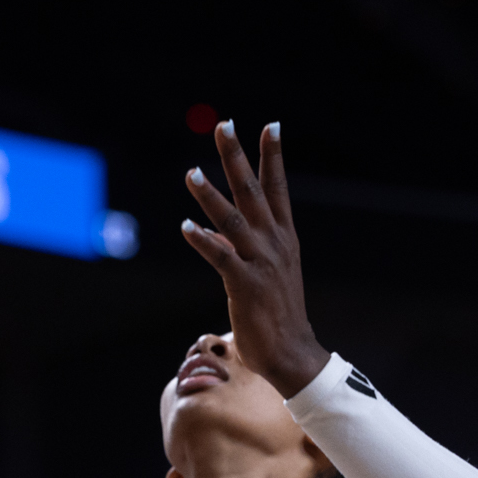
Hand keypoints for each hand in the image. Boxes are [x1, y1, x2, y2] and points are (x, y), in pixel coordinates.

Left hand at [180, 121, 331, 397]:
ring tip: (192, 172)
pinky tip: (186, 227)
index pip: (278, 189)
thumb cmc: (276, 313)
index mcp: (283, 238)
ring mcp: (261, 263)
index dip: (273, 157)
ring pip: (233, 221)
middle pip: (253, 192)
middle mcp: (275, 243)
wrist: (291, 351)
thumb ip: (235, 248)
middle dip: (237, 158)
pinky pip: (221, 258)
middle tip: (225, 126)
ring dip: (211, 196)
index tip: (270, 126)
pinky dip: (203, 241)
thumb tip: (209, 232)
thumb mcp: (261, 274)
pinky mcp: (245, 284)